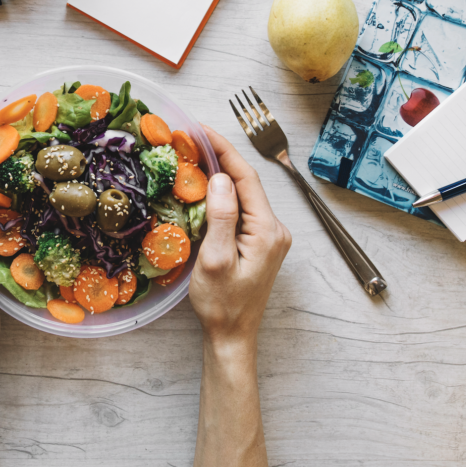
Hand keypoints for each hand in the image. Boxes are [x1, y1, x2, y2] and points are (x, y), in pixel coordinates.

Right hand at [189, 126, 291, 350]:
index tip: (201, 130)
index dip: (224, 150)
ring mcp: (268, 236)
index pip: (246, 178)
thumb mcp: (215, 260)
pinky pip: (242, 209)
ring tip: (194, 156)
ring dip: (221, 174)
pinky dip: (223, 194)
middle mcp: (274, 229)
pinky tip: (205, 187)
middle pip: (247, 182)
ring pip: (244, 194)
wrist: (233, 336)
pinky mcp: (260, 243)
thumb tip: (221, 178)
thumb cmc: (222, 304)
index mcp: (267, 230)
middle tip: (191, 139)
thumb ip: (221, 216)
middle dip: (220, 157)